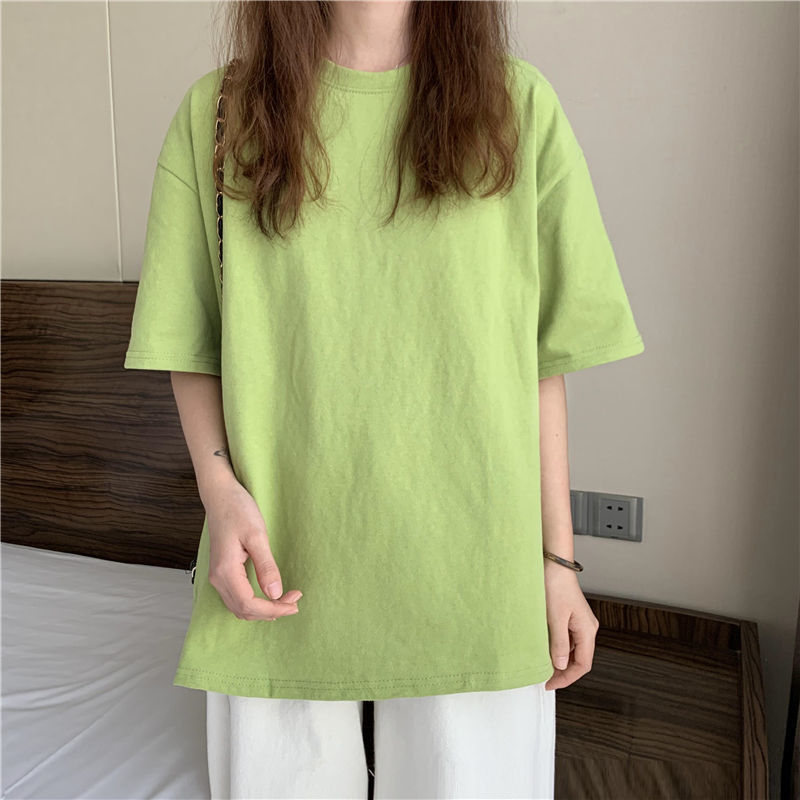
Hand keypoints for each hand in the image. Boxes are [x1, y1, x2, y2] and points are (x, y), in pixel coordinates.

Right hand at [204, 477, 302, 620]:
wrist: (220, 496)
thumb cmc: (237, 510)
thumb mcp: (257, 535)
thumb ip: (266, 566)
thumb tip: (275, 593)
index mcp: (226, 571)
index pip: (250, 604)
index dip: (274, 609)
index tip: (294, 603)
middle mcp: (218, 578)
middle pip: (244, 610)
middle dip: (271, 611)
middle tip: (295, 602)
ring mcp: (218, 576)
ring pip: (239, 607)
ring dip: (262, 610)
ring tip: (285, 602)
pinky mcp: (222, 571)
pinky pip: (236, 598)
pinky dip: (253, 603)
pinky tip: (268, 597)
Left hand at [542, 559, 598, 689]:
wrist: (554, 564)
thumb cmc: (555, 585)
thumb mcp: (555, 618)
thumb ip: (559, 644)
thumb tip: (560, 665)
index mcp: (587, 630)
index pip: (582, 664)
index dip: (567, 678)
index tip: (550, 684)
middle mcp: (587, 628)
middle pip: (579, 659)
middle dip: (563, 671)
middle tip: (545, 678)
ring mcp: (579, 622)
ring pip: (572, 650)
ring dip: (559, 659)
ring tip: (543, 665)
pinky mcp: (571, 616)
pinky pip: (567, 639)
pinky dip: (557, 647)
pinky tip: (545, 648)